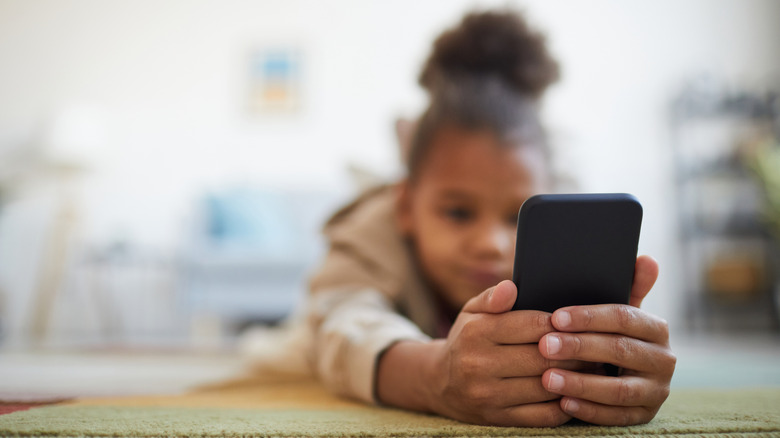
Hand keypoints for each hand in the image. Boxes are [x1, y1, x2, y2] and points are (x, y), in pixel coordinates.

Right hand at [425, 280, 582, 425]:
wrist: (440, 383)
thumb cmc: (467, 340)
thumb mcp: (471, 312)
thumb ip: (492, 298)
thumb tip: (511, 287)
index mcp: (476, 333)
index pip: (531, 325)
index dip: (560, 323)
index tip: (578, 323)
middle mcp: (479, 364)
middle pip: (542, 357)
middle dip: (574, 351)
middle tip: (596, 347)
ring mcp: (488, 395)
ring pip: (545, 386)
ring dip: (575, 378)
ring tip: (594, 369)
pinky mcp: (498, 419)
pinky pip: (542, 416)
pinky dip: (564, 405)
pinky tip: (575, 393)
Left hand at [538, 255, 675, 424]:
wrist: (617, 374)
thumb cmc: (606, 334)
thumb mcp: (614, 312)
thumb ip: (627, 286)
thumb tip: (646, 259)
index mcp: (656, 327)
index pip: (624, 317)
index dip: (589, 317)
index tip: (555, 317)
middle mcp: (664, 359)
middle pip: (620, 350)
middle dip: (579, 348)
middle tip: (543, 345)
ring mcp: (657, 390)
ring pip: (619, 389)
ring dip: (581, 383)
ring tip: (547, 378)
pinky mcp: (645, 417)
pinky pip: (617, 417)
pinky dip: (589, 410)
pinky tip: (563, 403)